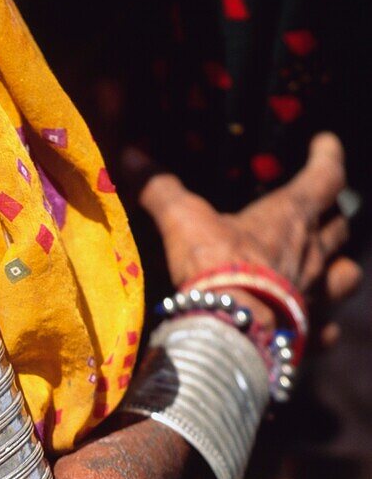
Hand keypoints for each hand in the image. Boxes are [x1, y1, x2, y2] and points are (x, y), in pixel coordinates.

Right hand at [134, 133, 361, 339]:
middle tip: (321, 211)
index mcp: (290, 217)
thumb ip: (161, 189)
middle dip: (332, 216)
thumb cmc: (214, 268)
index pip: (326, 174)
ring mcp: (316, 297)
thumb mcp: (182, 221)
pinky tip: (313, 326)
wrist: (231, 333)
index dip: (328, 155)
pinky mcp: (310, 335)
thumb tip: (129, 156)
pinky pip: (329, 328)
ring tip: (328, 268)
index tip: (325, 142)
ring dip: (340, 268)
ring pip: (348, 275)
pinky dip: (324, 325)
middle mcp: (313, 255)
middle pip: (339, 228)